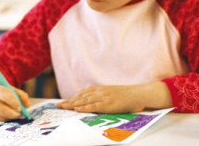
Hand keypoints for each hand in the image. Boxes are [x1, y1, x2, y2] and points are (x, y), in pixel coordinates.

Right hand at [0, 76, 29, 120]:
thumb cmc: (2, 90)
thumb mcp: (11, 88)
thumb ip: (22, 95)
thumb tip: (27, 106)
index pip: (7, 97)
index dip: (15, 103)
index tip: (20, 108)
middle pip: (5, 111)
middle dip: (15, 114)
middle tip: (19, 114)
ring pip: (2, 118)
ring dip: (10, 117)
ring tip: (12, 112)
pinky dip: (3, 118)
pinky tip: (2, 112)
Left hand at [57, 82, 171, 113]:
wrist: (139, 93)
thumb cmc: (129, 96)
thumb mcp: (114, 93)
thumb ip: (105, 96)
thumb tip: (96, 101)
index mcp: (102, 89)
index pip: (84, 93)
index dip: (74, 97)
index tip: (65, 101)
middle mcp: (101, 92)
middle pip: (81, 96)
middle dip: (69, 101)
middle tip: (58, 105)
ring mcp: (104, 98)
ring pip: (85, 100)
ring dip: (73, 104)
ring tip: (63, 107)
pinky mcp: (109, 104)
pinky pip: (94, 106)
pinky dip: (85, 107)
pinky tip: (77, 109)